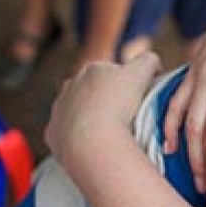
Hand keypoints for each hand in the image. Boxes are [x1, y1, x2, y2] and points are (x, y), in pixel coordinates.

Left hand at [45, 53, 161, 173]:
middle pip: (92, 91)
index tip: (137, 99)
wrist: (92, 141)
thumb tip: (153, 63)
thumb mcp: (142, 72)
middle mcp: (70, 85)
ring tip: (108, 133)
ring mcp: (59, 110)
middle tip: (123, 117)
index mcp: (92, 69)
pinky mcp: (53, 133)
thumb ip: (149, 60)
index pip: (112, 72)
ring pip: (78, 112)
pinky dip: (79, 139)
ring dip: (90, 119)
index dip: (126, 84)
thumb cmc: (118, 104)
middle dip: (105, 100)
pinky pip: (67, 134)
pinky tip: (93, 146)